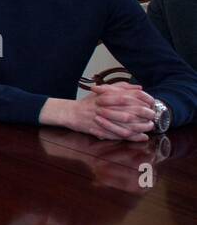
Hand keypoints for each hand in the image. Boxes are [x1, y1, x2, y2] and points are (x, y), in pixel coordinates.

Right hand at [40, 83, 154, 140]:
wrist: (70, 113)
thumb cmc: (88, 102)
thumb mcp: (103, 90)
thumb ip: (121, 87)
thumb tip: (140, 87)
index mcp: (107, 96)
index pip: (130, 96)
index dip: (143, 100)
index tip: (151, 103)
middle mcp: (105, 107)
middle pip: (130, 110)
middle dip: (144, 114)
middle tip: (153, 116)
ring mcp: (103, 120)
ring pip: (126, 124)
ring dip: (140, 127)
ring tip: (149, 127)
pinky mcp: (101, 130)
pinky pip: (120, 135)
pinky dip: (132, 137)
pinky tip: (141, 137)